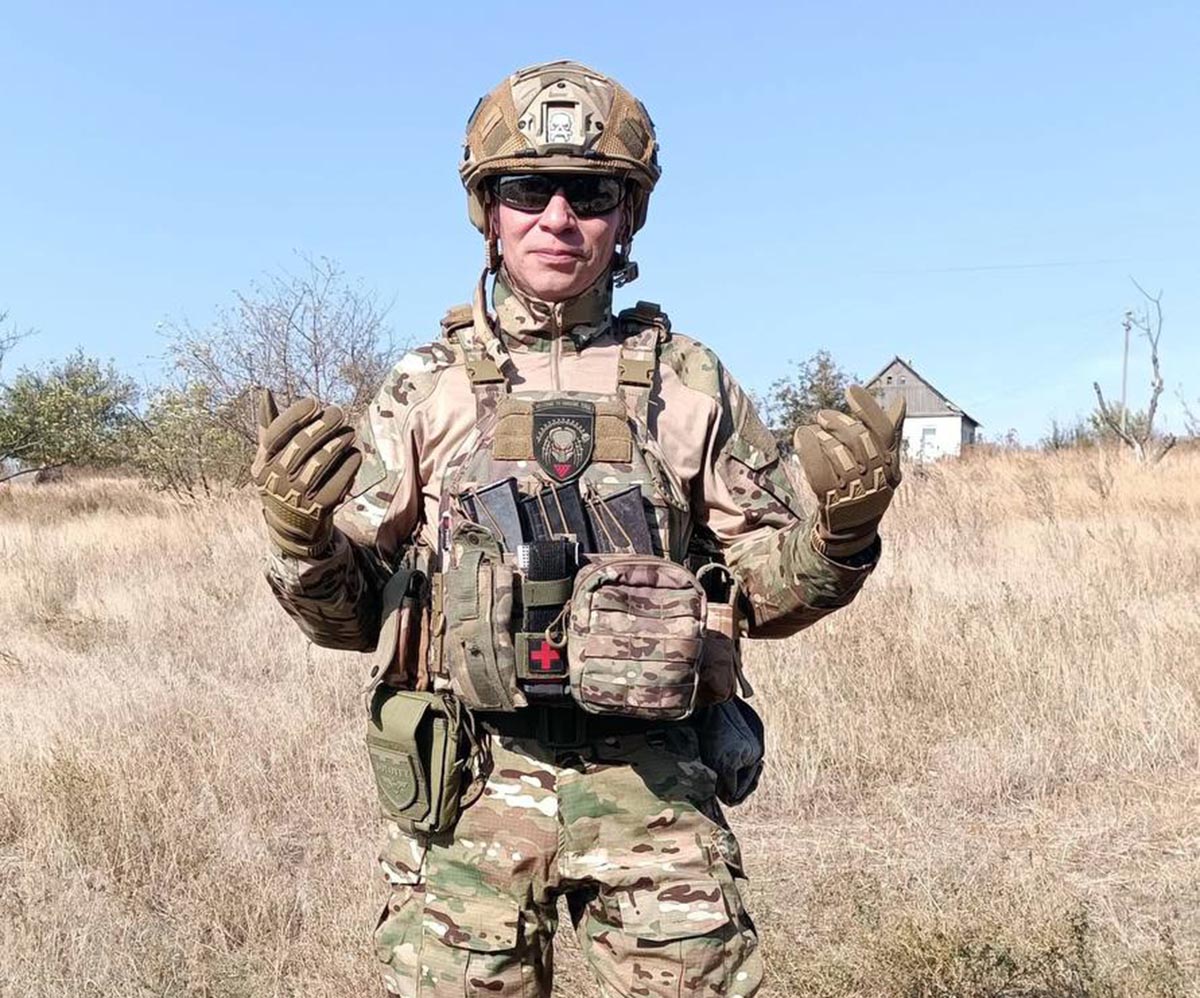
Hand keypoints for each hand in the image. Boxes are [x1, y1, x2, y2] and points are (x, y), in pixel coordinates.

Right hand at [251, 389, 362, 557]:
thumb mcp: (271, 458)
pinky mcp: (322, 506)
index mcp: (263, 464)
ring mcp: (299, 495)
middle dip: (323, 424)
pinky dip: (349, 463)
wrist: (292, 527)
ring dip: (339, 441)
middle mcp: (277, 480)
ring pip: (322, 460)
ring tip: (348, 431)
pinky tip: (354, 452)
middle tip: (337, 412)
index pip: (276, 434)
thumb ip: (269, 427)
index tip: (313, 402)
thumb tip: (264, 392)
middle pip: (302, 444)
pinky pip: (340, 478)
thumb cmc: (283, 481)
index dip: (295, 415)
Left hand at [793, 385, 904, 558]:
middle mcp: (877, 478)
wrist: (853, 530)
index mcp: (891, 465)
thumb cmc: (868, 487)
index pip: (883, 430)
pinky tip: (801, 436)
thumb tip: (901, 400)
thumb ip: (889, 432)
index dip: (867, 408)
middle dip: (838, 422)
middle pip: (858, 440)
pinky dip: (809, 450)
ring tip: (811, 431)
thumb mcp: (884, 462)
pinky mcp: (833, 502)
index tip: (850, 390)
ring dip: (821, 436)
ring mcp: (855, 492)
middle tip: (822, 415)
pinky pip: (819, 471)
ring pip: (837, 454)